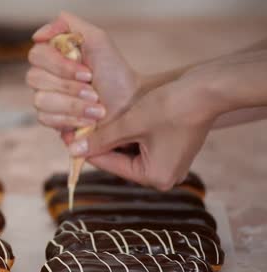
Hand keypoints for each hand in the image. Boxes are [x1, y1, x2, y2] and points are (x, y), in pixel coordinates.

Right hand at [26, 12, 139, 142]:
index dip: (60, 65)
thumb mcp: (97, 39)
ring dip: (74, 105)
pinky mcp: (48, 119)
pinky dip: (71, 120)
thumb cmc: (114, 73)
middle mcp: (44, 75)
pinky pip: (46, 119)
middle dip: (70, 87)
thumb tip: (38, 36)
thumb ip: (68, 25)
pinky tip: (88, 121)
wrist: (127, 105)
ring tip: (97, 109)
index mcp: (53, 54)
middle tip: (94, 92)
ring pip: (41, 100)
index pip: (36, 54)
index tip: (87, 72)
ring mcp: (44, 97)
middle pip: (35, 78)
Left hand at [68, 79, 216, 190]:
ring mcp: (170, 166)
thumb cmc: (170, 107)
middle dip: (100, 143)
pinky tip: (112, 121)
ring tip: (89, 124)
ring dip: (113, 138)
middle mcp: (164, 178)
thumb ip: (101, 138)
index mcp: (155, 177)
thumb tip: (73, 151)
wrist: (207, 90)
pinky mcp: (173, 153)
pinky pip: (142, 147)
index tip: (67, 139)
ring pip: (129, 153)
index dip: (87, 149)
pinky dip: (128, 135)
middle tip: (76, 130)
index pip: (110, 164)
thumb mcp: (130, 123)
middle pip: (119, 160)